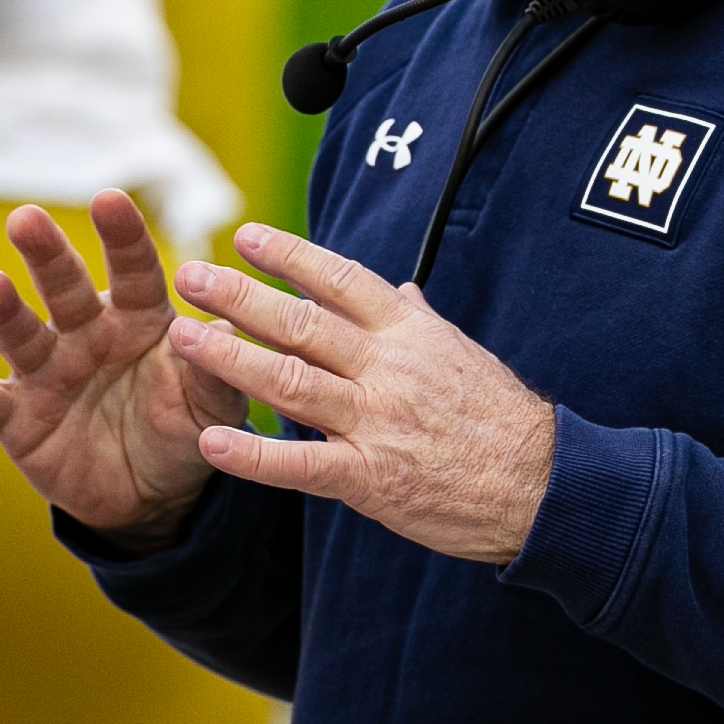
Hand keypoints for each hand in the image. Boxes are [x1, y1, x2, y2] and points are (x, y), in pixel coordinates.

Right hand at [0, 190, 244, 547]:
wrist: (152, 495)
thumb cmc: (183, 428)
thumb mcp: (213, 406)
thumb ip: (215, 372)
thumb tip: (221, 328)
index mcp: (138, 319)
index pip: (133, 270)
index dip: (121, 237)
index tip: (109, 200)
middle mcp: (86, 334)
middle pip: (65, 288)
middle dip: (47, 254)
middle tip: (26, 218)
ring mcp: (48, 374)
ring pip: (21, 336)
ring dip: (2, 311)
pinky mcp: (19, 421)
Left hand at [167, 223, 557, 565]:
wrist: (542, 488)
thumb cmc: (501, 419)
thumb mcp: (462, 354)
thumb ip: (420, 322)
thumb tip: (400, 290)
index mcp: (408, 333)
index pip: (340, 280)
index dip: (289, 255)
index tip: (245, 235)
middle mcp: (387, 369)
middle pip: (301, 322)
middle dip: (239, 296)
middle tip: (190, 275)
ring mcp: (376, 423)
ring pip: (290, 381)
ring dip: (229, 357)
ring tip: (181, 337)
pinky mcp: (370, 479)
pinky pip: (301, 465)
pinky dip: (254, 454)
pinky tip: (211, 442)